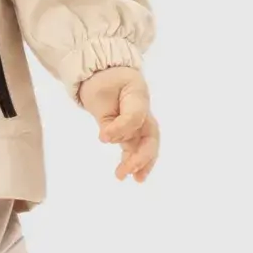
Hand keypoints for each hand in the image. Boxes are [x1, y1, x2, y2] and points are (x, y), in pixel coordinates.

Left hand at [78, 67, 158, 182]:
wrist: (102, 76)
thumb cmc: (107, 82)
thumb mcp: (105, 92)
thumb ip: (110, 118)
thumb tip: (108, 138)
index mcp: (140, 100)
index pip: (137, 116)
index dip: (122, 128)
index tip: (103, 137)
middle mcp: (142, 116)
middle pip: (150, 140)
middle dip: (141, 157)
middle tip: (129, 171)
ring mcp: (137, 127)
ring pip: (143, 148)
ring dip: (136, 163)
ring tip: (122, 176)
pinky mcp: (127, 135)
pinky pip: (133, 150)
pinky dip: (130, 162)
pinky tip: (124, 173)